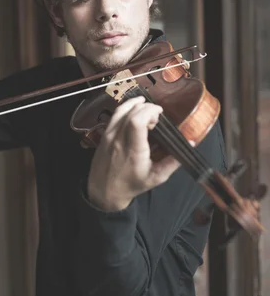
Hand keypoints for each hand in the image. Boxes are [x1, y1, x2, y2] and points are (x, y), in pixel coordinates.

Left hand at [87, 96, 181, 211]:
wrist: (105, 191)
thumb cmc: (132, 184)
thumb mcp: (156, 177)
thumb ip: (173, 161)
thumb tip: (191, 143)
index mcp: (133, 151)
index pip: (137, 122)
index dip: (150, 111)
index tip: (160, 113)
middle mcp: (119, 140)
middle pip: (131, 113)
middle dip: (147, 108)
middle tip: (157, 116)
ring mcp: (109, 136)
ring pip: (121, 111)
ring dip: (136, 104)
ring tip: (148, 107)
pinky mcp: (104, 134)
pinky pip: (115, 115)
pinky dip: (126, 107)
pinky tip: (135, 107)